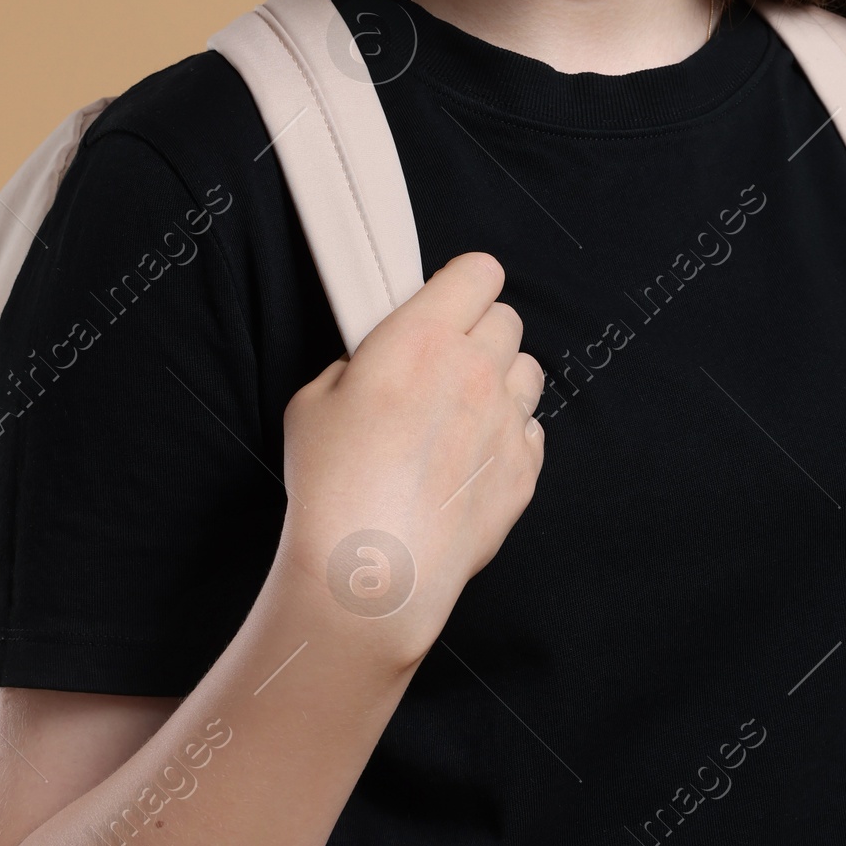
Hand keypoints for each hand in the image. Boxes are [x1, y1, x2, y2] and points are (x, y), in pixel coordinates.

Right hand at [277, 252, 544, 662]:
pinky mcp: (525, 469)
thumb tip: (382, 361)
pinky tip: (471, 459)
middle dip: (478, 332)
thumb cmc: (332, 489)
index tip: (448, 299)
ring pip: (527, 371)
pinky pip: (532, 429)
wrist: (371, 573)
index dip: (463, 283)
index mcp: (422, 338)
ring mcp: (508, 421)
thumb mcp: (313, 401)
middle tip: (443, 364)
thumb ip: (360, 363)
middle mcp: (476, 370)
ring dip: (500, 380)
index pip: (479, 272)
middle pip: (506, 319)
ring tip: (460, 413)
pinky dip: (509, 436)